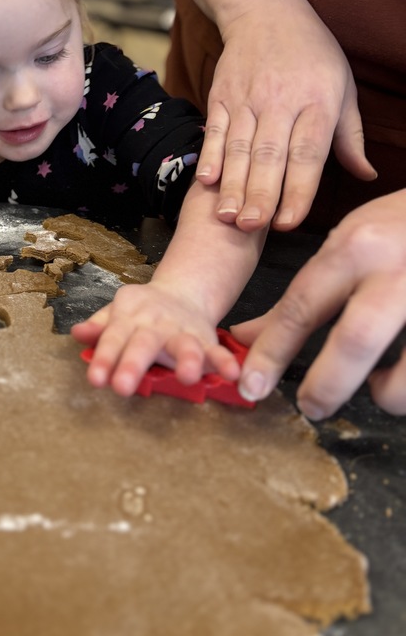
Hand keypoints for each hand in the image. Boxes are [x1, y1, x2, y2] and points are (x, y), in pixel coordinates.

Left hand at [71, 282, 239, 396]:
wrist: (182, 293)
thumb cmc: (141, 311)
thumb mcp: (116, 313)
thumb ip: (99, 325)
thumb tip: (76, 333)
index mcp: (129, 316)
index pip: (113, 337)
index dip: (105, 358)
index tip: (96, 380)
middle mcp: (155, 323)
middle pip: (143, 342)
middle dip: (133, 364)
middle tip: (123, 387)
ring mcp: (182, 331)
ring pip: (184, 344)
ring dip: (186, 359)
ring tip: (186, 377)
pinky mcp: (205, 339)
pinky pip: (217, 351)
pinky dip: (225, 362)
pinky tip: (233, 375)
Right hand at [196, 1, 376, 232]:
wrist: (265, 12)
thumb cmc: (311, 54)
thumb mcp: (343, 89)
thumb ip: (350, 136)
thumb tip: (366, 175)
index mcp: (317, 102)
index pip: (307, 153)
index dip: (297, 190)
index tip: (289, 223)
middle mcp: (280, 101)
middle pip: (269, 155)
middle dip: (260, 195)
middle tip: (252, 228)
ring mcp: (247, 98)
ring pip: (238, 148)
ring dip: (231, 185)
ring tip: (227, 217)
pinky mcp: (221, 96)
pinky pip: (214, 131)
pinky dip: (209, 157)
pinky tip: (206, 182)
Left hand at [233, 190, 405, 417]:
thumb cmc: (398, 230)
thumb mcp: (348, 245)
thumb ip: (304, 293)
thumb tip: (245, 338)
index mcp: (356, 249)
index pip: (302, 305)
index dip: (272, 351)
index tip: (250, 385)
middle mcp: (393, 270)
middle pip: (356, 339)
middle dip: (327, 384)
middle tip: (311, 406)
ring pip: (404, 372)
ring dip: (387, 392)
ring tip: (377, 388)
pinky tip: (404, 374)